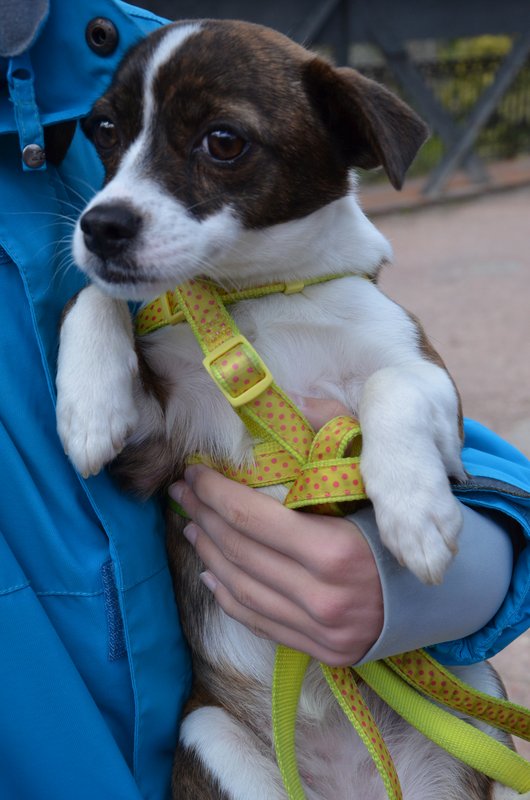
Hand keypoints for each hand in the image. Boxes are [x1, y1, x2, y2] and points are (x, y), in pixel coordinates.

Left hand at [169, 397, 382, 665]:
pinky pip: (258, 621)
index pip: (253, 518)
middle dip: (204, 516)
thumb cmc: (402, 524)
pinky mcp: (321, 650)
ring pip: (242, 588)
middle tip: (182, 493)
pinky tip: (210, 573)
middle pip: (241, 551)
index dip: (216, 492)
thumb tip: (291, 400)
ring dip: (209, 553)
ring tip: (191, 525)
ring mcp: (320, 629)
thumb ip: (334, 436)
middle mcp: (323, 596)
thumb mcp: (375, 473)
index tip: (195, 473)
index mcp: (336, 550)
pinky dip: (228, 595)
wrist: (441, 592)